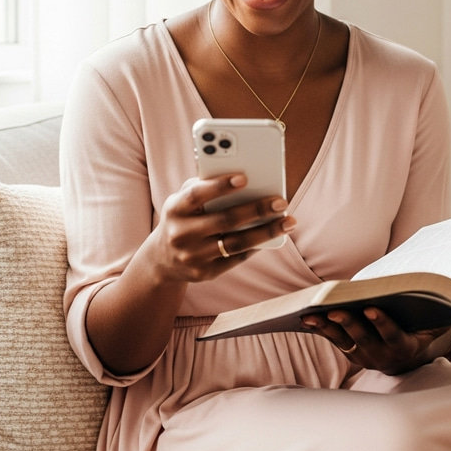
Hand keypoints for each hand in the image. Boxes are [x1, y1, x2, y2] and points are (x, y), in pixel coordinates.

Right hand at [150, 173, 294, 284]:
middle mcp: (181, 234)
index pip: (197, 195)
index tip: (244, 177)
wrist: (162, 259)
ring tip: (288, 221)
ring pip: (236, 243)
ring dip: (266, 232)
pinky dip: (257, 246)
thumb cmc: (183, 217)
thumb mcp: (183, 199)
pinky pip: (237, 258)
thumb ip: (205, 186)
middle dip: (256, 210)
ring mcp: (193, 256)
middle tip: (281, 201)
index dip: (220, 186)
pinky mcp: (205, 273)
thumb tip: (244, 177)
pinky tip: (274, 235)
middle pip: (224, 221)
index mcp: (175, 209)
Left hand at [301, 307, 450, 375]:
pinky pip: (333, 340)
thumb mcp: (434, 327)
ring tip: (310, 314)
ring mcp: (364, 356)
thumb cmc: (421, 331)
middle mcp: (383, 356)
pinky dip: (320, 329)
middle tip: (334, 309)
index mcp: (404, 346)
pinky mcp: (350, 353)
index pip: (391, 334)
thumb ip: (442, 314)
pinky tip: (306, 318)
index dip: (381, 322)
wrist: (408, 361)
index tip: (370, 308)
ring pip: (343, 340)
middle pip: (363, 338)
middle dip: (348, 322)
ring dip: (326, 327)